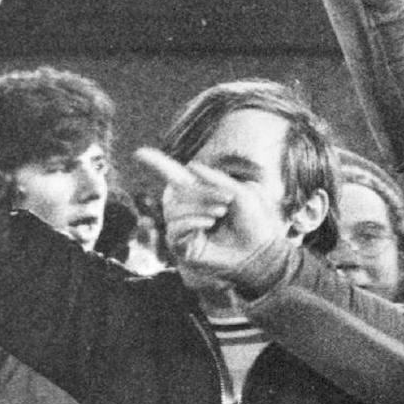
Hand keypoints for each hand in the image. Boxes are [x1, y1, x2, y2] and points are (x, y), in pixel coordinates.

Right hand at [133, 147, 296, 291]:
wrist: (262, 252)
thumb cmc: (254, 222)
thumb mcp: (240, 194)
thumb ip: (215, 179)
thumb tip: (190, 165)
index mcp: (200, 194)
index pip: (174, 176)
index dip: (158, 163)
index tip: (140, 152)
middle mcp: (188, 210)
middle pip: (174, 192)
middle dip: (200, 192)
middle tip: (227, 200)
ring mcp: (184, 228)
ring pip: (173, 210)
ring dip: (199, 207)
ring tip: (221, 213)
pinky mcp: (183, 247)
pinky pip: (175, 229)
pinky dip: (191, 221)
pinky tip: (208, 223)